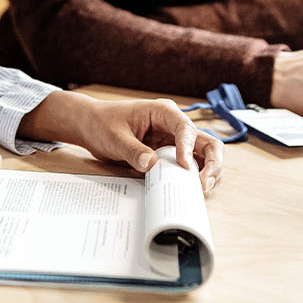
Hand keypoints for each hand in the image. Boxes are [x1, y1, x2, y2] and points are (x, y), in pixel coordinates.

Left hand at [20, 91, 222, 192]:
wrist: (91, 125)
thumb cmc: (102, 123)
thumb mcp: (114, 137)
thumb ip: (133, 151)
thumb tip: (151, 165)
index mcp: (163, 112)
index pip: (185, 129)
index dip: (188, 148)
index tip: (183, 166)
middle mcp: (174, 125)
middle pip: (206, 142)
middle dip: (212, 163)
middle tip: (203, 184)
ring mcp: (174, 140)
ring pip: (204, 155)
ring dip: (208, 172)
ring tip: (201, 190)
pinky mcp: (170, 154)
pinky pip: (190, 165)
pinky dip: (195, 178)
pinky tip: (191, 190)